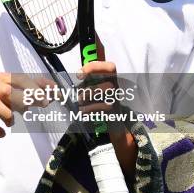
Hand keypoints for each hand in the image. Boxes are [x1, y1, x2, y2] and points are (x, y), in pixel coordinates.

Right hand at [0, 73, 53, 137]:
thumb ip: (25, 94)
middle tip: (40, 106)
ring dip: (8, 115)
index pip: (21, 79)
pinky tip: (2, 134)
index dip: (37, 86)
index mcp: (0, 79)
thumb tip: (49, 96)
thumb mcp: (4, 93)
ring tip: (12, 123)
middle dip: (26, 98)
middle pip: (9, 90)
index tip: (53, 95)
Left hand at [77, 38, 137, 181]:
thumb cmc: (99, 104)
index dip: (95, 67)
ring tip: (80, 104)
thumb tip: (76, 76)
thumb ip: (88, 81)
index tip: (79, 74)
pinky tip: (83, 112)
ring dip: (89, 99)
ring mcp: (117, 100)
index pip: (111, 67)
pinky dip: (91, 110)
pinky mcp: (115, 112)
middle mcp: (117, 88)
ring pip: (105, 95)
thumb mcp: (94, 89)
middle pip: (106, 83)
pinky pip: (104, 108)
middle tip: (80, 96)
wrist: (113, 125)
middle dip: (89, 89)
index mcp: (112, 79)